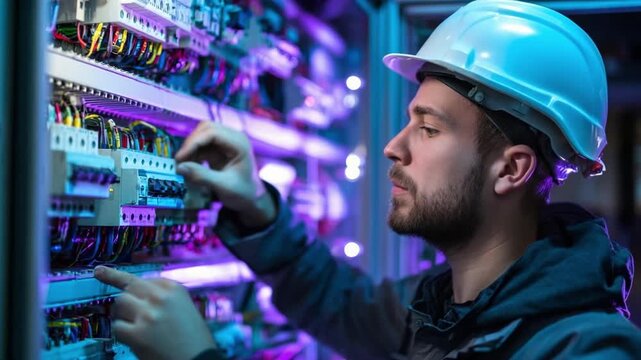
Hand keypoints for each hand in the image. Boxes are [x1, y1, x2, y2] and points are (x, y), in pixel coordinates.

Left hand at [94, 266, 215, 359]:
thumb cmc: (194, 338)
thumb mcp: (185, 308)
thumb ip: (164, 297)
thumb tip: (138, 294)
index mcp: (174, 289)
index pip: (143, 278)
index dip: (130, 284)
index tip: (102, 273)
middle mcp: (160, 297)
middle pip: (128, 287)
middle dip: (126, 299)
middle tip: (121, 303)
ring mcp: (147, 314)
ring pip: (120, 303)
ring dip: (122, 314)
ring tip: (133, 325)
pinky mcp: (138, 334)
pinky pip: (117, 326)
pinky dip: (121, 333)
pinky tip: (132, 338)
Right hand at [175, 121, 275, 227]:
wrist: (252, 199)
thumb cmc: (243, 193)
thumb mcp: (223, 186)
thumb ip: (202, 176)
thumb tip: (179, 167)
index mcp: (239, 143)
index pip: (212, 133)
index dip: (193, 142)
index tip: (180, 158)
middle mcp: (233, 138)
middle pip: (206, 129)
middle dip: (191, 143)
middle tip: (179, 161)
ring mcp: (226, 142)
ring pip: (202, 135)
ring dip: (191, 148)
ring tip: (183, 165)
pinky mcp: (220, 148)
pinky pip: (202, 144)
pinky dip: (193, 153)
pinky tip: (190, 166)